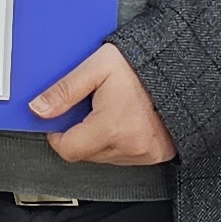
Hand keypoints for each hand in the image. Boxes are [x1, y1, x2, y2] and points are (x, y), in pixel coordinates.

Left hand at [31, 42, 174, 165]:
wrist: (182, 66)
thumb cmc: (142, 64)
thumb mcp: (96, 67)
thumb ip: (64, 90)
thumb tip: (38, 109)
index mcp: (111, 127)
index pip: (68, 150)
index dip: (58, 135)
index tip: (61, 120)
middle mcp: (129, 146)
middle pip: (86, 154)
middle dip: (82, 133)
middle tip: (94, 107)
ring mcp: (145, 153)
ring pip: (106, 156)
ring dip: (102, 139)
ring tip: (114, 110)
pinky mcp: (158, 155)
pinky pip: (127, 157)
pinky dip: (122, 142)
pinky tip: (128, 120)